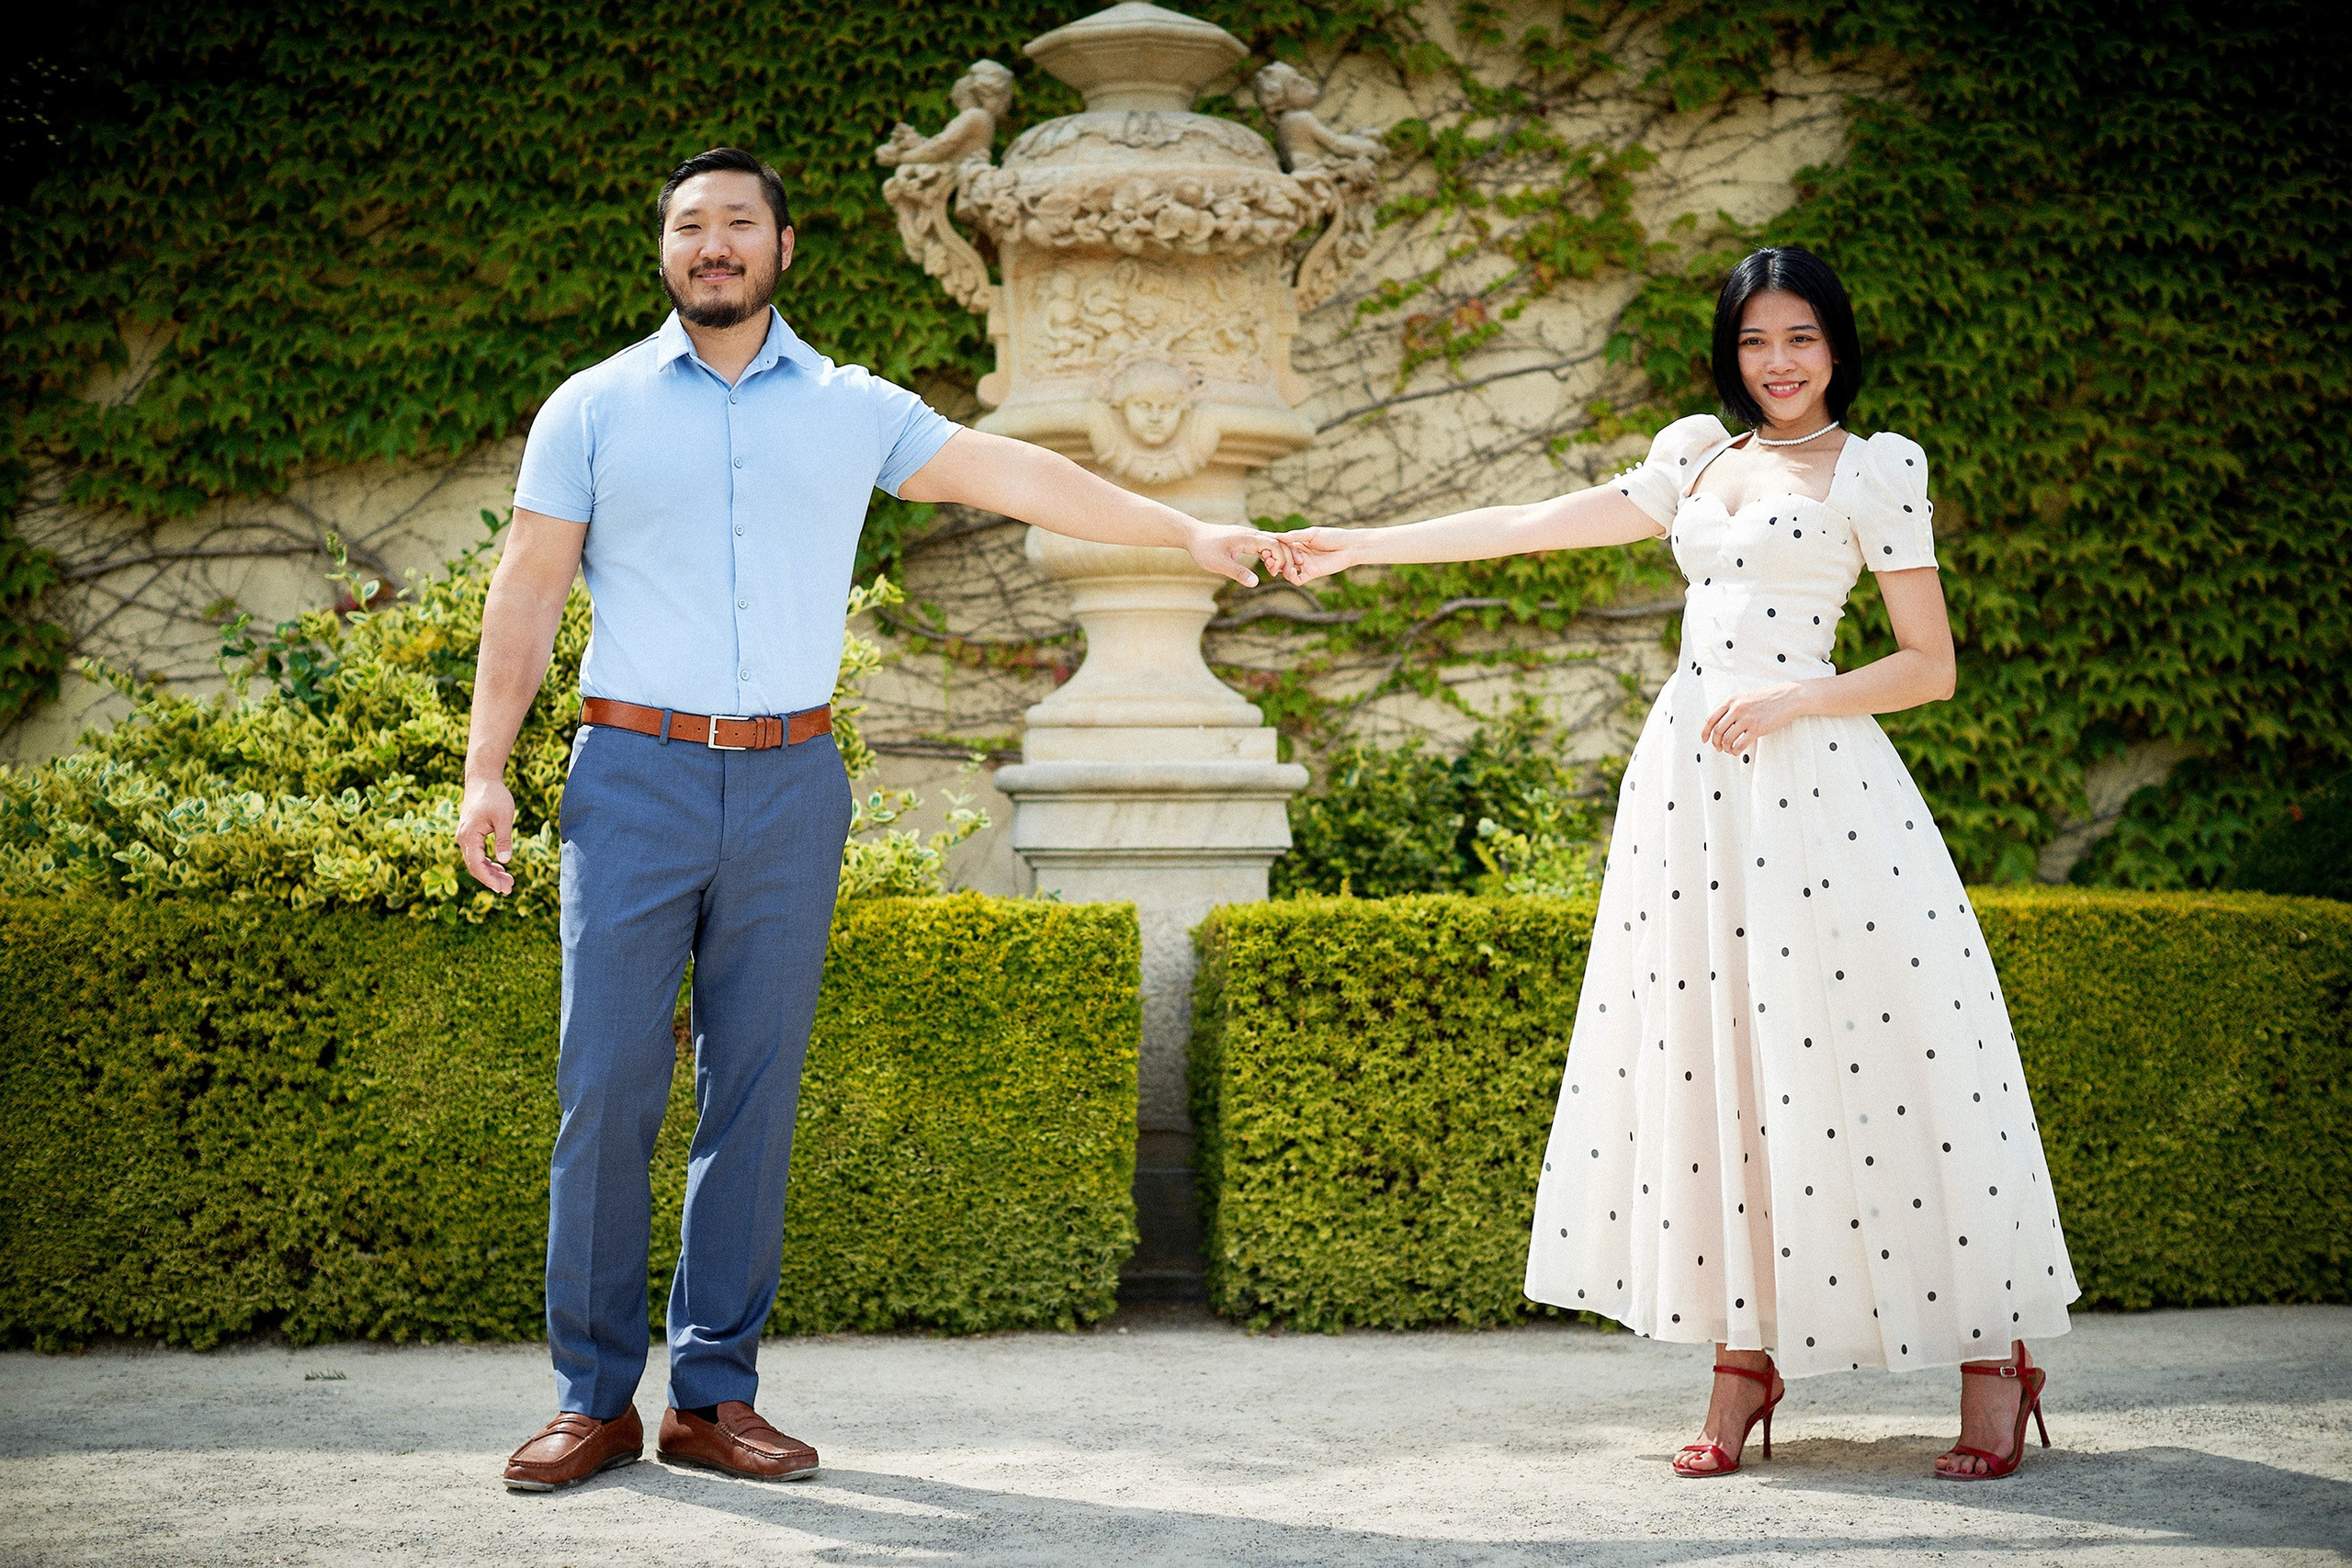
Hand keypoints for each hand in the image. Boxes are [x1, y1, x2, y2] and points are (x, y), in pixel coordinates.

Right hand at [456, 776, 516, 893]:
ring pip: (476, 861)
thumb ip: (503, 839)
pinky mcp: (470, 834)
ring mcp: (465, 837)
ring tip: (509, 881)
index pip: (476, 865)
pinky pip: (477, 854)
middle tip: (509, 889)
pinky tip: (500, 868)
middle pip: (475, 867)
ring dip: (491, 872)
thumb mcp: (504, 817)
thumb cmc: (494, 796)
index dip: (489, 879)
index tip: (502, 889)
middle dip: (491, 879)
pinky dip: (488, 862)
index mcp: (469, 836)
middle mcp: (463, 839)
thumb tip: (505, 861)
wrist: (483, 779)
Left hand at [1187, 523, 1297, 587]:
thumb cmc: (1204, 548)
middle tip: (1293, 573)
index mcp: (1247, 537)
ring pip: (1271, 543)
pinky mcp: (1244, 540)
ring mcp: (1248, 536)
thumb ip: (1238, 573)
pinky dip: (1270, 555)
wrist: (1193, 535)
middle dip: (1287, 557)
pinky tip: (1270, 566)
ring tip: (1285, 572)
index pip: (1274, 544)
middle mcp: (1251, 534)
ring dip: (1280, 556)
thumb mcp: (1219, 564)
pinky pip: (1263, 545)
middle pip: (1277, 542)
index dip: (1281, 559)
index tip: (1281, 573)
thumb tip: (1255, 583)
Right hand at [1270, 526, 1361, 585]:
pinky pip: (1297, 579)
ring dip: (1280, 568)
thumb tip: (1277, 535)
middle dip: (1272, 559)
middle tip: (1267, 558)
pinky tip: (1292, 571)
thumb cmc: (1332, 536)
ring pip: (1286, 570)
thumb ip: (1295, 536)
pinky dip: (1291, 577)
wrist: (1349, 547)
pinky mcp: (1311, 573)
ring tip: (1276, 566)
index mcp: (1297, 543)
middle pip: (1280, 559)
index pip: (1279, 546)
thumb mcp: (1312, 533)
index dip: (1271, 546)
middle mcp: (1298, 554)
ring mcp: (1304, 565)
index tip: (1262, 545)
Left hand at [1700, 683, 1812, 754]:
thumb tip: (1719, 724)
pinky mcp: (1757, 728)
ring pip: (1727, 739)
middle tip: (1718, 748)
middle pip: (1717, 731)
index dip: (1705, 732)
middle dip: (1715, 743)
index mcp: (1731, 701)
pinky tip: (1737, 751)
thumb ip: (1732, 708)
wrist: (1788, 697)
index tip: (1705, 740)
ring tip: (1730, 750)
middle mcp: (1736, 709)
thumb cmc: (1767, 699)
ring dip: (1725, 748)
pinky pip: (1740, 744)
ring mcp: (1747, 719)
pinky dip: (1735, 751)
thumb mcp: (1745, 698)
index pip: (1710, 719)